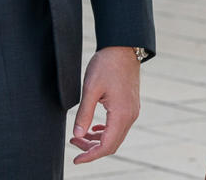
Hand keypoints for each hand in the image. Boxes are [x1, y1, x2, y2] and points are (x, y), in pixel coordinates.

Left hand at [70, 46, 140, 163]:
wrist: (123, 46)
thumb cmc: (106, 64)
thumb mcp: (90, 88)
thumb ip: (84, 113)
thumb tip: (77, 134)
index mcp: (121, 114)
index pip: (106, 146)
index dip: (90, 156)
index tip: (75, 159)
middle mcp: (130, 116)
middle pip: (111, 144)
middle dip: (91, 148)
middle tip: (74, 141)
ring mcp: (132, 110)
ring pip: (115, 136)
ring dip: (98, 140)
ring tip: (80, 135)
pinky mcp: (131, 105)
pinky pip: (119, 126)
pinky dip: (106, 131)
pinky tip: (94, 127)